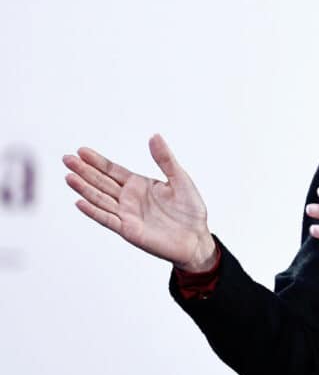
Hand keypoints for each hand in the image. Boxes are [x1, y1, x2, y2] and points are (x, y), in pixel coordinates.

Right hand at [63, 134, 216, 271]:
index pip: (112, 170)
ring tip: (69, 176)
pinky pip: (108, 219)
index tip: (81, 150)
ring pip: (100, 199)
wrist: (196, 238)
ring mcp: (127, 214)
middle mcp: (129, 198)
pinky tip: (80, 202)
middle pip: (101, 182)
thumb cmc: (190, 210)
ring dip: (84, 188)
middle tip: (66, 158)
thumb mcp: (180, 179)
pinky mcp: (129, 230)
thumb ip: (165, 159)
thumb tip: (154, 136)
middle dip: (84, 171)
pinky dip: (94, 211)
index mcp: (139, 184)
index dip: (97, 161)